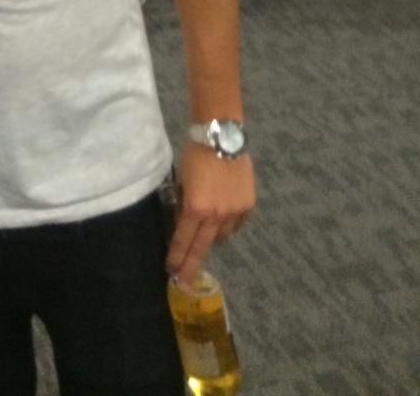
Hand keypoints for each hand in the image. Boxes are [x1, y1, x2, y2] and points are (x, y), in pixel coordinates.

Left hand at [166, 144, 254, 287]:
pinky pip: (235, 225)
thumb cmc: (195, 154)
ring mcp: (234, 212)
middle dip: (190, 267)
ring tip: (201, 242)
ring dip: (210, 240)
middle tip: (183, 283)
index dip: (176, 257)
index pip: (183, 240)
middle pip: (201, 248)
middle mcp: (216, 215)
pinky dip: (226, 227)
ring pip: (220, 237)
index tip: (171, 272)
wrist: (221, 136)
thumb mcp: (182, 180)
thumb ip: (183, 204)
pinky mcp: (248, 206)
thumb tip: (182, 223)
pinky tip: (221, 224)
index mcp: (195, 208)